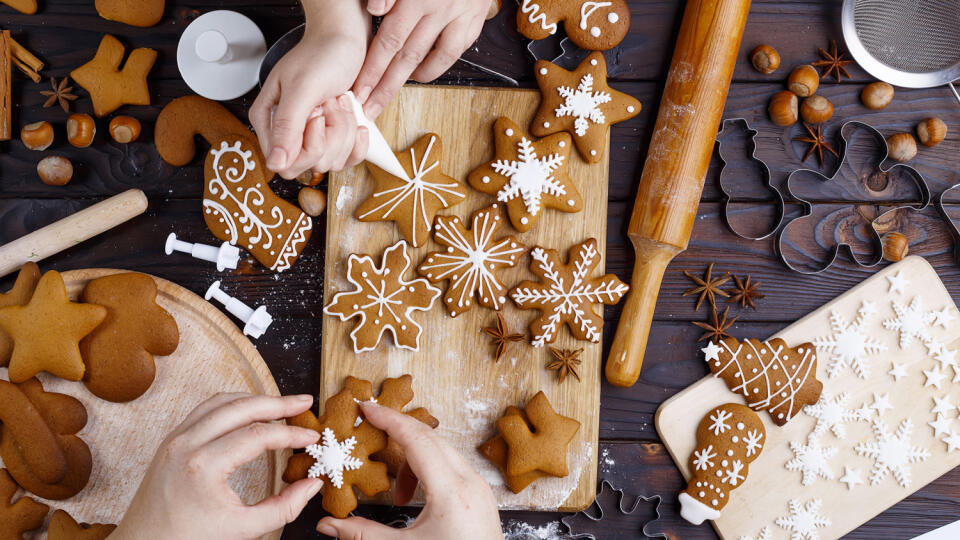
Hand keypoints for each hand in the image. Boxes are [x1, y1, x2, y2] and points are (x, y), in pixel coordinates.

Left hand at [111, 393, 323, 539]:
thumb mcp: (242, 530)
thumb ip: (283, 508)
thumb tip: (312, 485)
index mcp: (203, 466)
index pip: (258, 435)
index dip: (291, 434)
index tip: (312, 437)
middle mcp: (186, 443)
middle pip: (241, 407)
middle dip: (278, 403)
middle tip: (305, 402)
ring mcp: (175, 438)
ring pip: (222, 401)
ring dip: (255, 399)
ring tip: (282, 405)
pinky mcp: (171, 439)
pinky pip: (206, 409)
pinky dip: (233, 404)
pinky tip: (251, 411)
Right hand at [251, 17, 370, 178]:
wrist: (345, 40)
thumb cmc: (322, 55)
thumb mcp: (302, 89)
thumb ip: (286, 126)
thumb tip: (275, 163)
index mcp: (269, 121)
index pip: (285, 164)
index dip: (308, 146)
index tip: (317, 117)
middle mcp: (289, 132)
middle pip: (311, 165)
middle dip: (331, 136)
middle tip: (330, 105)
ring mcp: (314, 138)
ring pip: (332, 162)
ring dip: (345, 130)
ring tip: (339, 102)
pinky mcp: (335, 139)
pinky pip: (348, 160)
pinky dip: (358, 140)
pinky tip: (355, 119)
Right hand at [316, 401, 501, 538]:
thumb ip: (363, 535)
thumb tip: (328, 524)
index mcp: (451, 492)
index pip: (416, 440)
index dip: (388, 420)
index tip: (366, 408)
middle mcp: (470, 483)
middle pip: (429, 439)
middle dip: (398, 433)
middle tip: (371, 431)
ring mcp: (480, 488)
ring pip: (442, 452)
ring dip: (413, 460)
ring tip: (397, 495)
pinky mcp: (482, 497)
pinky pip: (453, 467)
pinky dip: (429, 471)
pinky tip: (415, 498)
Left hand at [354, 0, 489, 117]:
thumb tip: (375, 9)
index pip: (389, 41)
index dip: (372, 69)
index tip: (358, 90)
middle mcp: (440, 8)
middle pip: (406, 56)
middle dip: (384, 85)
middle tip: (369, 107)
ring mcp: (460, 16)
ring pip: (432, 58)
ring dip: (408, 79)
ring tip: (387, 94)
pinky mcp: (475, 20)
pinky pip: (454, 51)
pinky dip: (436, 65)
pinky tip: (420, 73)